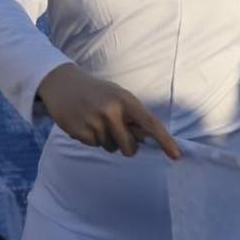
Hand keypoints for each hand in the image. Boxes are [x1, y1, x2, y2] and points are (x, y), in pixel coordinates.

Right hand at [35, 64, 181, 159]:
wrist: (62, 83)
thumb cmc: (97, 91)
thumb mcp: (118, 95)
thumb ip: (132, 115)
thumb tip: (148, 138)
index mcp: (126, 100)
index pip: (151, 124)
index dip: (165, 141)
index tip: (176, 156)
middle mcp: (112, 111)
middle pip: (130, 147)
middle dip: (127, 146)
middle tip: (116, 131)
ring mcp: (95, 121)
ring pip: (110, 148)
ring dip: (106, 140)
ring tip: (95, 120)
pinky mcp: (80, 131)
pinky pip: (94, 145)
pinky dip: (90, 138)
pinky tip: (84, 122)